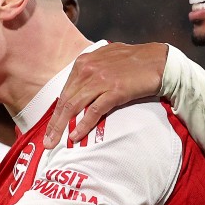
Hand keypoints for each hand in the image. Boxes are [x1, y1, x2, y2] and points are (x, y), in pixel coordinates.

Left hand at [42, 42, 168, 147]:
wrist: (158, 61)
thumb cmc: (134, 62)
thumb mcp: (105, 61)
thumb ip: (91, 72)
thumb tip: (80, 90)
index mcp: (83, 63)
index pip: (65, 92)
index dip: (56, 113)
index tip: (50, 129)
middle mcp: (88, 70)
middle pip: (65, 101)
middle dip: (54, 124)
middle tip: (46, 142)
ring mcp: (100, 80)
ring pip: (74, 107)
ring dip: (62, 127)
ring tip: (55, 143)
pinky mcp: (115, 90)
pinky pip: (94, 110)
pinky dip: (83, 124)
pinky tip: (76, 136)